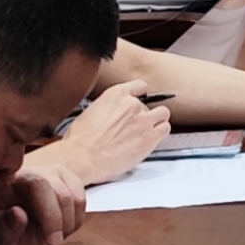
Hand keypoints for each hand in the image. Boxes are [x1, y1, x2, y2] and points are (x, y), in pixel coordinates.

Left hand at [0, 161, 86, 244]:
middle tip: (54, 244)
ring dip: (70, 223)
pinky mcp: (69, 179)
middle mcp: (33, 171)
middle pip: (61, 191)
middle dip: (62, 223)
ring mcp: (54, 173)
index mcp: (8, 182)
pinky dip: (76, 220)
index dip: (50, 213)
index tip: (52, 242)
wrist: (16, 238)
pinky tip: (61, 229)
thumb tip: (18, 213)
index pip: (37, 184)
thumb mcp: (0, 244)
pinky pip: (82, 200)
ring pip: (75, 196)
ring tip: (54, 237)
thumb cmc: (6, 240)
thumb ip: (5, 230)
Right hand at [51, 80, 169, 184]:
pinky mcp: (149, 137)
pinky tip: (150, 140)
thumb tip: (112, 114)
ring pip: (163, 114)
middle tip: (137, 126)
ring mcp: (143, 120)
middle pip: (151, 104)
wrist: (81, 158)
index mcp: (115, 95)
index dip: (140, 96)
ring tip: (147, 131)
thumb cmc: (79, 141)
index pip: (139, 86)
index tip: (139, 101)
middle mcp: (132, 104)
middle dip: (145, 114)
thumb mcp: (90, 112)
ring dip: (157, 122)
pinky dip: (160, 133)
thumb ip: (108, 108)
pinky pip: (165, 129)